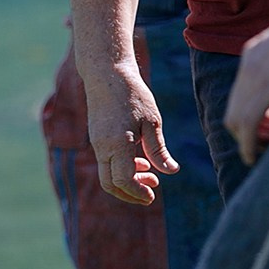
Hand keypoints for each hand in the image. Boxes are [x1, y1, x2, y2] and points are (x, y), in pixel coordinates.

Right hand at [85, 63, 175, 205]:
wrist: (107, 73)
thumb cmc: (132, 94)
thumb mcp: (151, 121)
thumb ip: (158, 149)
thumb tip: (171, 171)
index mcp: (117, 144)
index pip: (124, 180)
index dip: (138, 192)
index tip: (153, 194)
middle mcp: (102, 147)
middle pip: (110, 184)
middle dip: (130, 194)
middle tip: (151, 193)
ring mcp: (97, 143)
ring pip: (107, 175)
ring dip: (127, 181)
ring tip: (151, 176)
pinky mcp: (97, 138)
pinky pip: (106, 163)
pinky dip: (121, 169)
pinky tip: (140, 161)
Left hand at [229, 0, 268, 166]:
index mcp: (253, 55)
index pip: (240, 94)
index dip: (251, 113)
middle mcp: (247, 67)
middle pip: (232, 110)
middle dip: (246, 131)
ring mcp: (253, 79)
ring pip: (235, 122)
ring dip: (247, 141)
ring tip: (268, 148)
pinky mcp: (265, 91)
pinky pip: (247, 126)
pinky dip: (247, 146)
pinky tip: (254, 157)